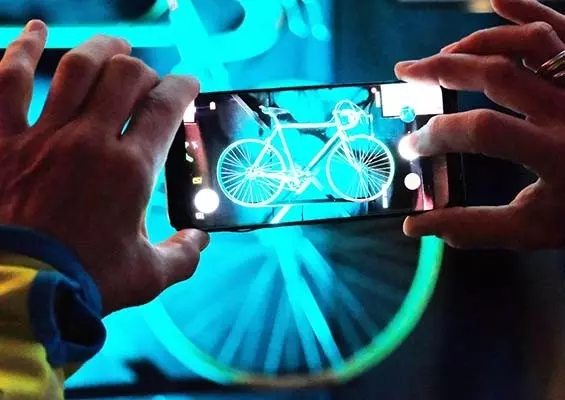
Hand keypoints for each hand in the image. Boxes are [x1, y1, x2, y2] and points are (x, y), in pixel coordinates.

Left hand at [0, 21, 208, 313]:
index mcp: (131, 169)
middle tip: (149, 78)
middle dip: (145, 69)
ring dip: (100, 50)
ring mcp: (44, 136)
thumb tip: (202, 240)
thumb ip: (185, 255)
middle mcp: (91, 141)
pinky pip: (7, 80)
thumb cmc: (85, 283)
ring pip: (77, 68)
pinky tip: (34, 30)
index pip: (166, 106)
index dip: (183, 86)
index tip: (188, 84)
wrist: (16, 294)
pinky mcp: (2, 140)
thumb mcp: (149, 276)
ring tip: (113, 45)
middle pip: (126, 76)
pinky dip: (21, 50)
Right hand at [395, 0, 564, 249]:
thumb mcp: (532, 230)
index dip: (437, 134)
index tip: (412, 144)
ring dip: (477, 42)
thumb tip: (413, 227)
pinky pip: (559, 27)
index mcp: (552, 153)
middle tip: (406, 72)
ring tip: (443, 55)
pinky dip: (527, 9)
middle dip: (441, 70)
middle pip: (495, 73)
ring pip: (526, 42)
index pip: (481, 131)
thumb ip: (473, 228)